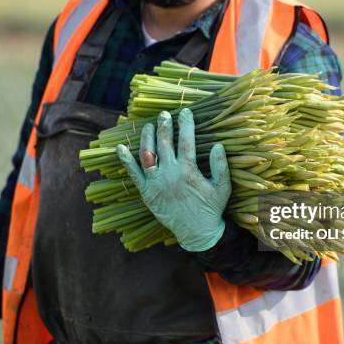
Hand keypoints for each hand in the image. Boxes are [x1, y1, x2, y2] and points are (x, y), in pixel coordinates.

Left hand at [116, 108, 230, 251]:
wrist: (197, 232)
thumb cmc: (211, 208)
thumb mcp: (222, 187)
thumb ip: (221, 166)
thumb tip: (218, 145)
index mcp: (188, 170)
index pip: (186, 141)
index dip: (186, 124)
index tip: (185, 112)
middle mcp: (170, 174)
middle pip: (165, 144)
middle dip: (165, 126)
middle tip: (164, 114)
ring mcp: (156, 183)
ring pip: (148, 154)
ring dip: (147, 138)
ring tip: (148, 126)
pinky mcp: (147, 193)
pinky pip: (133, 175)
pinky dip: (126, 161)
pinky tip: (121, 148)